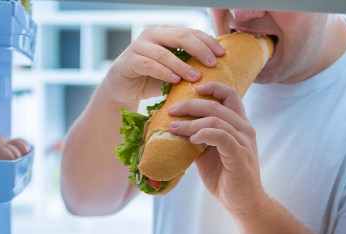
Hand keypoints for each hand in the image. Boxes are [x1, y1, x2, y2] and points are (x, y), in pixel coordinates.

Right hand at [103, 26, 223, 105]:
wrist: (122, 90)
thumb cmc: (151, 80)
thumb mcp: (174, 70)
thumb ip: (189, 65)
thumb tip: (218, 69)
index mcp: (166, 32)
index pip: (191, 32)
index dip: (207, 41)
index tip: (222, 54)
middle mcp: (152, 34)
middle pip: (180, 36)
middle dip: (199, 49)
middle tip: (212, 63)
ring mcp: (139, 46)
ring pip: (165, 52)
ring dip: (182, 65)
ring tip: (196, 77)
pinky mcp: (129, 61)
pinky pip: (149, 65)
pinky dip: (164, 72)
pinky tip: (175, 81)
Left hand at [167, 81, 266, 217]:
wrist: (243, 204)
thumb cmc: (226, 179)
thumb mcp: (208, 155)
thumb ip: (198, 139)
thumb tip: (175, 128)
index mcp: (239, 126)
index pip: (230, 95)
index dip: (212, 87)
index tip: (193, 89)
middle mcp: (245, 129)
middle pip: (218, 104)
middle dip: (191, 104)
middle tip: (171, 110)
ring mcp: (244, 142)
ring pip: (216, 120)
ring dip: (191, 122)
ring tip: (174, 127)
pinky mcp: (239, 155)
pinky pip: (221, 136)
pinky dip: (203, 134)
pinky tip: (191, 140)